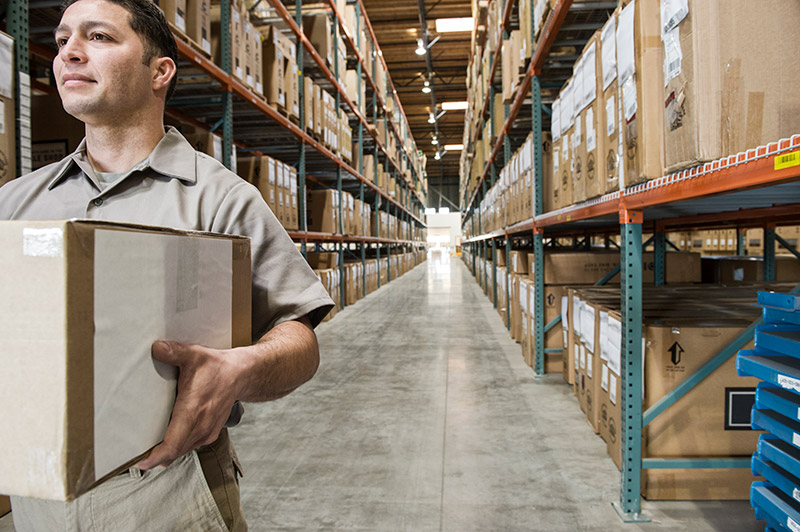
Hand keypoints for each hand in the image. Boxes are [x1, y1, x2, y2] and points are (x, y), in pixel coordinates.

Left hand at [137, 341, 242, 469]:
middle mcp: (200, 425)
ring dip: (166, 454)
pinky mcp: (210, 432)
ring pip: (181, 451)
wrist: (241, 375)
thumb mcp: (194, 354)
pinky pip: (189, 447)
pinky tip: (168, 442)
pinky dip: (177, 448)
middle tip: (135, 457)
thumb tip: (156, 348)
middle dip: (154, 458)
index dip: (155, 457)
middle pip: (173, 453)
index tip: (140, 463)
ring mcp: (206, 431)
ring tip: (148, 452)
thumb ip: (174, 351)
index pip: (172, 444)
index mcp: (193, 410)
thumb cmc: (218, 367)